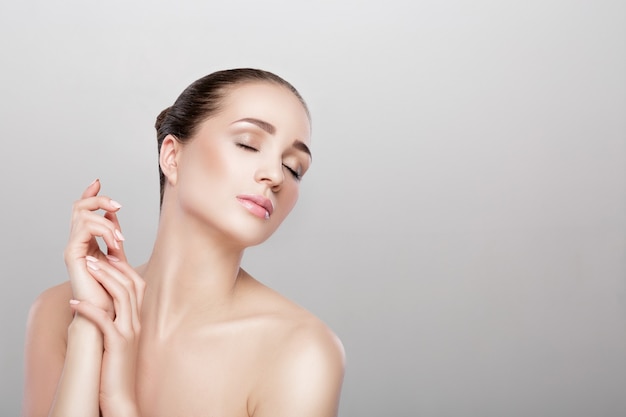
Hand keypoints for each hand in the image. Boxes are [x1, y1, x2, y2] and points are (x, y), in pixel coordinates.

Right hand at [64, 179, 126, 313]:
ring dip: (106, 221)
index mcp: (86, 240)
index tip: (98, 182)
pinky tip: (116, 243)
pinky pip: (84, 230)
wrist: (106, 311)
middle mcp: (77, 241)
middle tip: (118, 206)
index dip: (90, 194)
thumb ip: (114, 236)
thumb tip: (114, 215)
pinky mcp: (72, 255)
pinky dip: (103, 231)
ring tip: (121, 239)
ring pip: (82, 215)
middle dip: (99, 200)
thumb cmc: (112, 289)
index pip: (84, 211)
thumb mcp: (117, 256)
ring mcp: (73, 248)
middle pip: (79, 206)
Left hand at [69, 255, 145, 416]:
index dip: (125, 267)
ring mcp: (129, 333)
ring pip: (121, 297)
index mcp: (137, 320)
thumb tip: (104, 304)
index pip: (137, 284)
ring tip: (87, 269)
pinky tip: (74, 303)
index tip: (109, 255)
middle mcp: (136, 323)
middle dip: (113, 268)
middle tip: (95, 256)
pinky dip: (89, 309)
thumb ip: (116, 320)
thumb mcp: (119, 339)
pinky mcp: (118, 344)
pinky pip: (104, 321)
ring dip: (104, 279)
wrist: (122, 397)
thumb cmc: (116, 369)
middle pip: (131, 285)